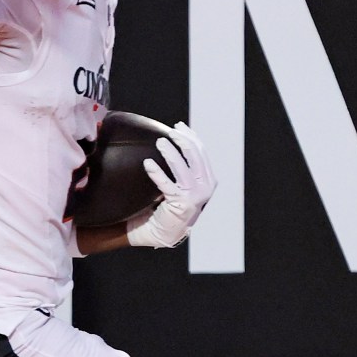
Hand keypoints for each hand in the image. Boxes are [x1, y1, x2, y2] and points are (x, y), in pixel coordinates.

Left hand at [128, 122, 216, 247]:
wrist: (161, 231)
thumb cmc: (168, 205)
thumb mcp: (181, 184)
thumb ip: (183, 167)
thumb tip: (173, 140)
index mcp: (208, 179)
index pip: (201, 152)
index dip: (191, 136)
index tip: (178, 126)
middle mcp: (205, 187)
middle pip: (195, 156)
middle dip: (183, 140)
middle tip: (169, 132)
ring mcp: (195, 196)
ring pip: (183, 167)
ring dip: (170, 153)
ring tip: (159, 142)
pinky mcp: (181, 204)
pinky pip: (167, 184)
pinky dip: (157, 172)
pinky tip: (147, 164)